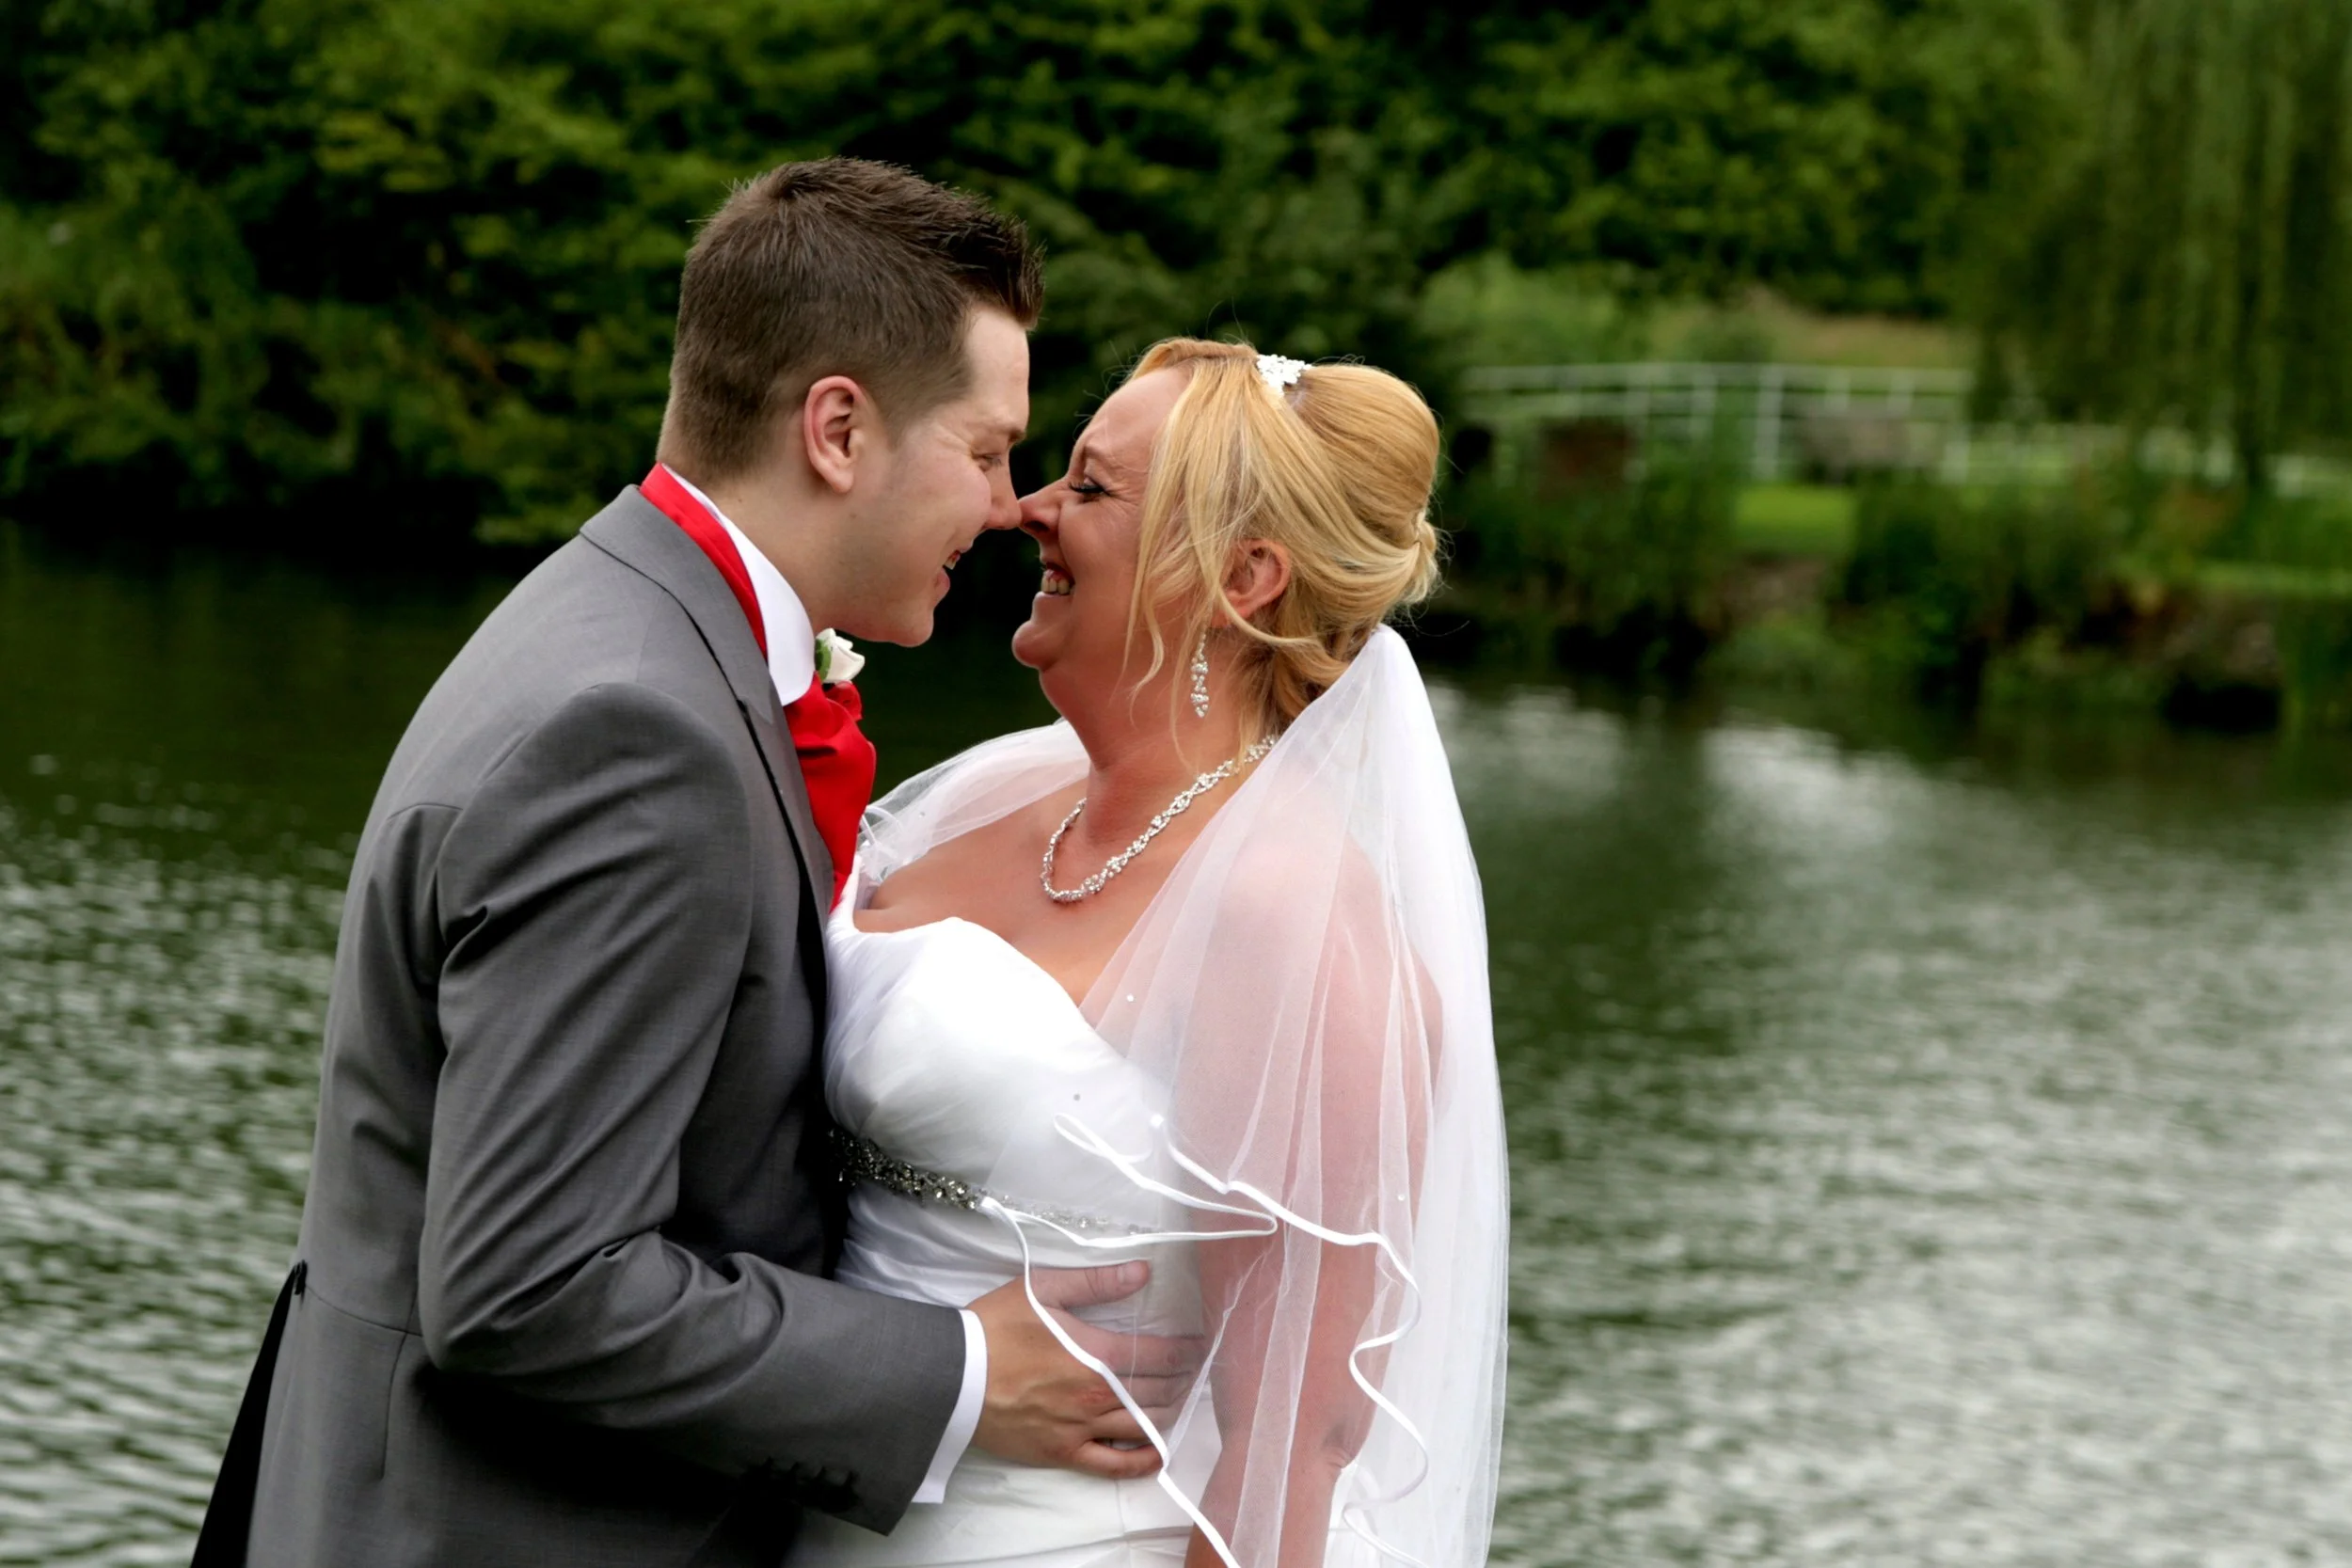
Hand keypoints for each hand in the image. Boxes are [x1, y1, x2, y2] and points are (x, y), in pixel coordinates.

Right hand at [967, 1262, 1202, 1479]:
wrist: (951, 1376)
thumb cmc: (996, 1328)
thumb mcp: (1043, 1290)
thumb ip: (1097, 1282)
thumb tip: (1142, 1272)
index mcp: (1096, 1355)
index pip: (1161, 1357)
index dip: (1187, 1351)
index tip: (1199, 1345)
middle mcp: (1097, 1397)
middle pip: (1160, 1393)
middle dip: (1183, 1380)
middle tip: (1191, 1369)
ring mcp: (1081, 1430)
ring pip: (1145, 1428)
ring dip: (1170, 1413)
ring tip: (1177, 1399)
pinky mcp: (1063, 1453)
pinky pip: (1114, 1465)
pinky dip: (1142, 1462)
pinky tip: (1157, 1452)